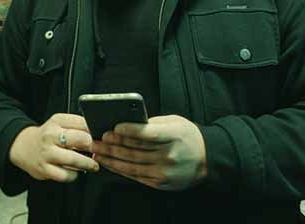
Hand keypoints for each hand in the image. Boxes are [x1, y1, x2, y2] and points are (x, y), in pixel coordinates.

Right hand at [9, 113, 99, 182]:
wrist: (24, 147)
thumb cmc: (48, 136)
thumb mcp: (60, 123)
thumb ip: (77, 126)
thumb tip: (98, 134)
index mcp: (57, 120)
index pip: (83, 123)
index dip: (95, 132)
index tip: (101, 138)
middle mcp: (51, 135)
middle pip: (81, 139)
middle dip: (93, 146)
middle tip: (99, 151)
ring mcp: (47, 153)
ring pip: (74, 159)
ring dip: (88, 163)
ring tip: (93, 165)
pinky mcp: (45, 169)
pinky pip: (66, 175)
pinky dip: (74, 175)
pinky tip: (75, 171)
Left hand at [90, 115, 206, 190]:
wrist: (207, 159)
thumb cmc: (188, 136)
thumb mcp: (175, 122)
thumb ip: (153, 123)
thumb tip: (127, 124)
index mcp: (174, 136)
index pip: (148, 134)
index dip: (129, 131)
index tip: (113, 127)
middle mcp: (170, 155)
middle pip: (135, 151)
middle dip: (112, 145)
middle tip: (96, 138)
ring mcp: (165, 171)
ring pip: (132, 165)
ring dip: (111, 158)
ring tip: (98, 151)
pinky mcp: (160, 182)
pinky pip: (136, 176)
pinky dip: (120, 169)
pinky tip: (110, 163)